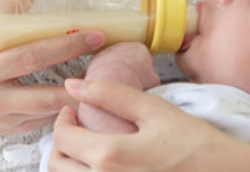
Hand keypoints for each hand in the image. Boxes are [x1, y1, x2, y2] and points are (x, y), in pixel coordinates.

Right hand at [0, 28, 103, 135]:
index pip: (31, 56)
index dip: (66, 47)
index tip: (94, 34)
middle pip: (45, 92)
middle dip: (80, 77)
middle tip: (105, 59)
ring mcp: (3, 120)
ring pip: (50, 113)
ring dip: (78, 96)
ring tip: (100, 76)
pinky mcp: (11, 132)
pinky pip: (45, 120)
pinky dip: (64, 105)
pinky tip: (81, 91)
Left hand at [48, 79, 230, 170]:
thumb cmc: (193, 143)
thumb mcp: (153, 110)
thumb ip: (110, 94)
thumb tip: (73, 85)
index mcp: (109, 156)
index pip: (62, 137)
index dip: (62, 118)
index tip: (73, 109)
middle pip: (57, 164)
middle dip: (60, 142)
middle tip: (76, 127)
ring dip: (69, 162)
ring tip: (87, 146)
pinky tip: (102, 164)